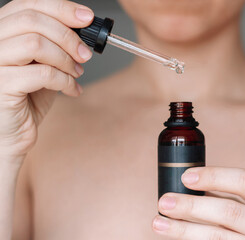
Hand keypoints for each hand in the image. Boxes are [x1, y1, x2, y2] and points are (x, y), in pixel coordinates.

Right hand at [0, 0, 93, 160]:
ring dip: (65, 59)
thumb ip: (55, 46)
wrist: (11, 135)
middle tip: (85, 54)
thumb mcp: (43, 65)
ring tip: (77, 73)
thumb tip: (83, 29)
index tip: (87, 17)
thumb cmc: (26, 100)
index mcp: (1, 33)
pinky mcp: (1, 85)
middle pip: (32, 20)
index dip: (61, 8)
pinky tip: (72, 90)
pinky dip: (65, 81)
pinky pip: (42, 73)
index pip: (27, 5)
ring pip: (35, 43)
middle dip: (68, 36)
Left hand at [153, 167, 244, 239]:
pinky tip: (177, 238)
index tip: (185, 177)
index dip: (214, 177)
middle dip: (192, 206)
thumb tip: (183, 185)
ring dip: (184, 230)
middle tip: (164, 202)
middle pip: (230, 212)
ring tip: (159, 223)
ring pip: (219, 238)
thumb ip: (226, 196)